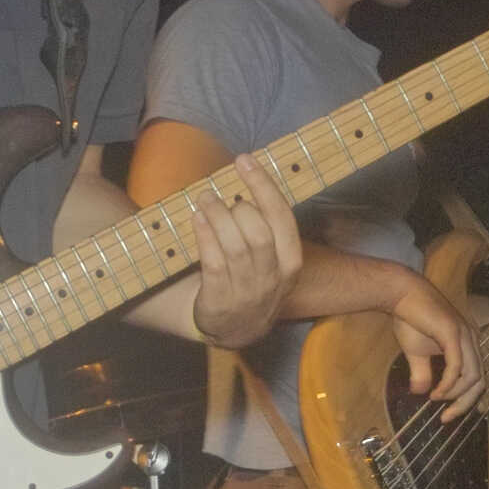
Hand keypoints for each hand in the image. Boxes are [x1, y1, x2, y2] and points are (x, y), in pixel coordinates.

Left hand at [188, 155, 304, 349]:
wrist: (236, 328)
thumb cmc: (253, 281)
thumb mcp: (274, 260)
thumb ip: (267, 225)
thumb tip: (249, 176)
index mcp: (291, 261)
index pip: (282, 217)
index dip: (264, 185)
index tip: (245, 160)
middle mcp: (273, 277)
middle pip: (260, 232)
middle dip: (238, 205)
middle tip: (218, 192)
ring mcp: (248, 291)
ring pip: (236, 247)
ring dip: (218, 216)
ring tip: (205, 199)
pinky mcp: (221, 300)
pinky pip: (214, 263)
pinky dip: (206, 237)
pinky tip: (198, 219)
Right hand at [389, 273, 483, 419]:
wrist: (401, 294)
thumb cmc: (410, 319)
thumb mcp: (416, 353)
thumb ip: (422, 374)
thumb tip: (420, 393)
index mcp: (468, 344)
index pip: (476, 378)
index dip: (465, 400)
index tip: (446, 414)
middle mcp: (472, 340)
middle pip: (480, 381)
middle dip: (464, 403)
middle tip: (446, 417)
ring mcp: (465, 335)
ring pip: (473, 376)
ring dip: (456, 394)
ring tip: (437, 399)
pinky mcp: (453, 333)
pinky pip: (458, 366)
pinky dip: (449, 383)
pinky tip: (436, 392)